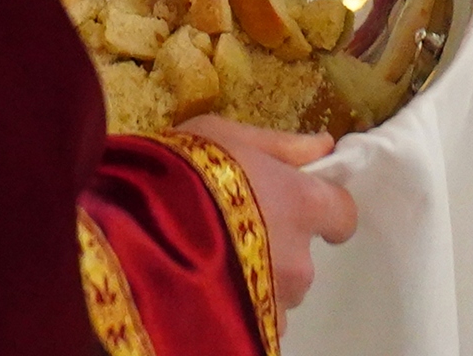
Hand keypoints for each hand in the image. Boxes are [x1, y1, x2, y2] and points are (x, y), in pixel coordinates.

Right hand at [178, 118, 356, 318]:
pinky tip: (207, 291)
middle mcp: (298, 261)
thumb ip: (280, 146)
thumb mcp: (227, 137)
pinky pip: (257, 323)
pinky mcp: (248, 334)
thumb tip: (322, 146)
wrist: (128, 235)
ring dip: (259, 283)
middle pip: (304, 259)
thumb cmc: (183, 172)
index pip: (344, 216)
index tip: (300, 206)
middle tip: (234, 233)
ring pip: (278, 295)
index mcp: (301, 207)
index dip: (327, 211)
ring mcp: (273, 306)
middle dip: (279, 250)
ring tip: (214, 264)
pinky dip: (241, 309)